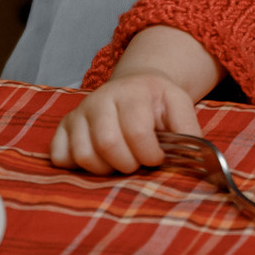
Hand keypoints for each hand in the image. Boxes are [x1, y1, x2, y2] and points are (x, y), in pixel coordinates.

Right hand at [51, 72, 196, 172]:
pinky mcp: (62, 127)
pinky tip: (98, 160)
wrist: (134, 85)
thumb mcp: (180, 106)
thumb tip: (194, 159)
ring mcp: (78, 113)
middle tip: (138, 162)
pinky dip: (78, 167)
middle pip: (107, 144)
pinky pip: (60, 157)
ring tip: (120, 162)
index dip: (150, 154)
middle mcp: (99, 99)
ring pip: (83, 155)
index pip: (136, 132)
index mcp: (132, 92)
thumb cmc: (158, 102)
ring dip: (105, 169)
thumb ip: (189, 130)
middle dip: (128, 164)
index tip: (157, 157)